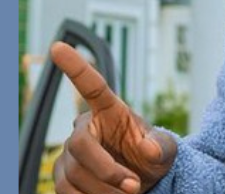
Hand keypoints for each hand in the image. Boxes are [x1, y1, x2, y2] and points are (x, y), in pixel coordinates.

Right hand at [49, 42, 176, 193]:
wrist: (140, 183)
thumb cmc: (152, 157)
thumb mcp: (166, 151)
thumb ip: (162, 147)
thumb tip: (149, 148)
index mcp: (108, 110)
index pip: (91, 85)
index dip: (75, 66)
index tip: (58, 46)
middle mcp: (83, 128)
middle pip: (79, 146)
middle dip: (107, 171)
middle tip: (134, 187)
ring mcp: (68, 153)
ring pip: (72, 175)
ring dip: (103, 191)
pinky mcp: (61, 177)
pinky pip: (66, 193)